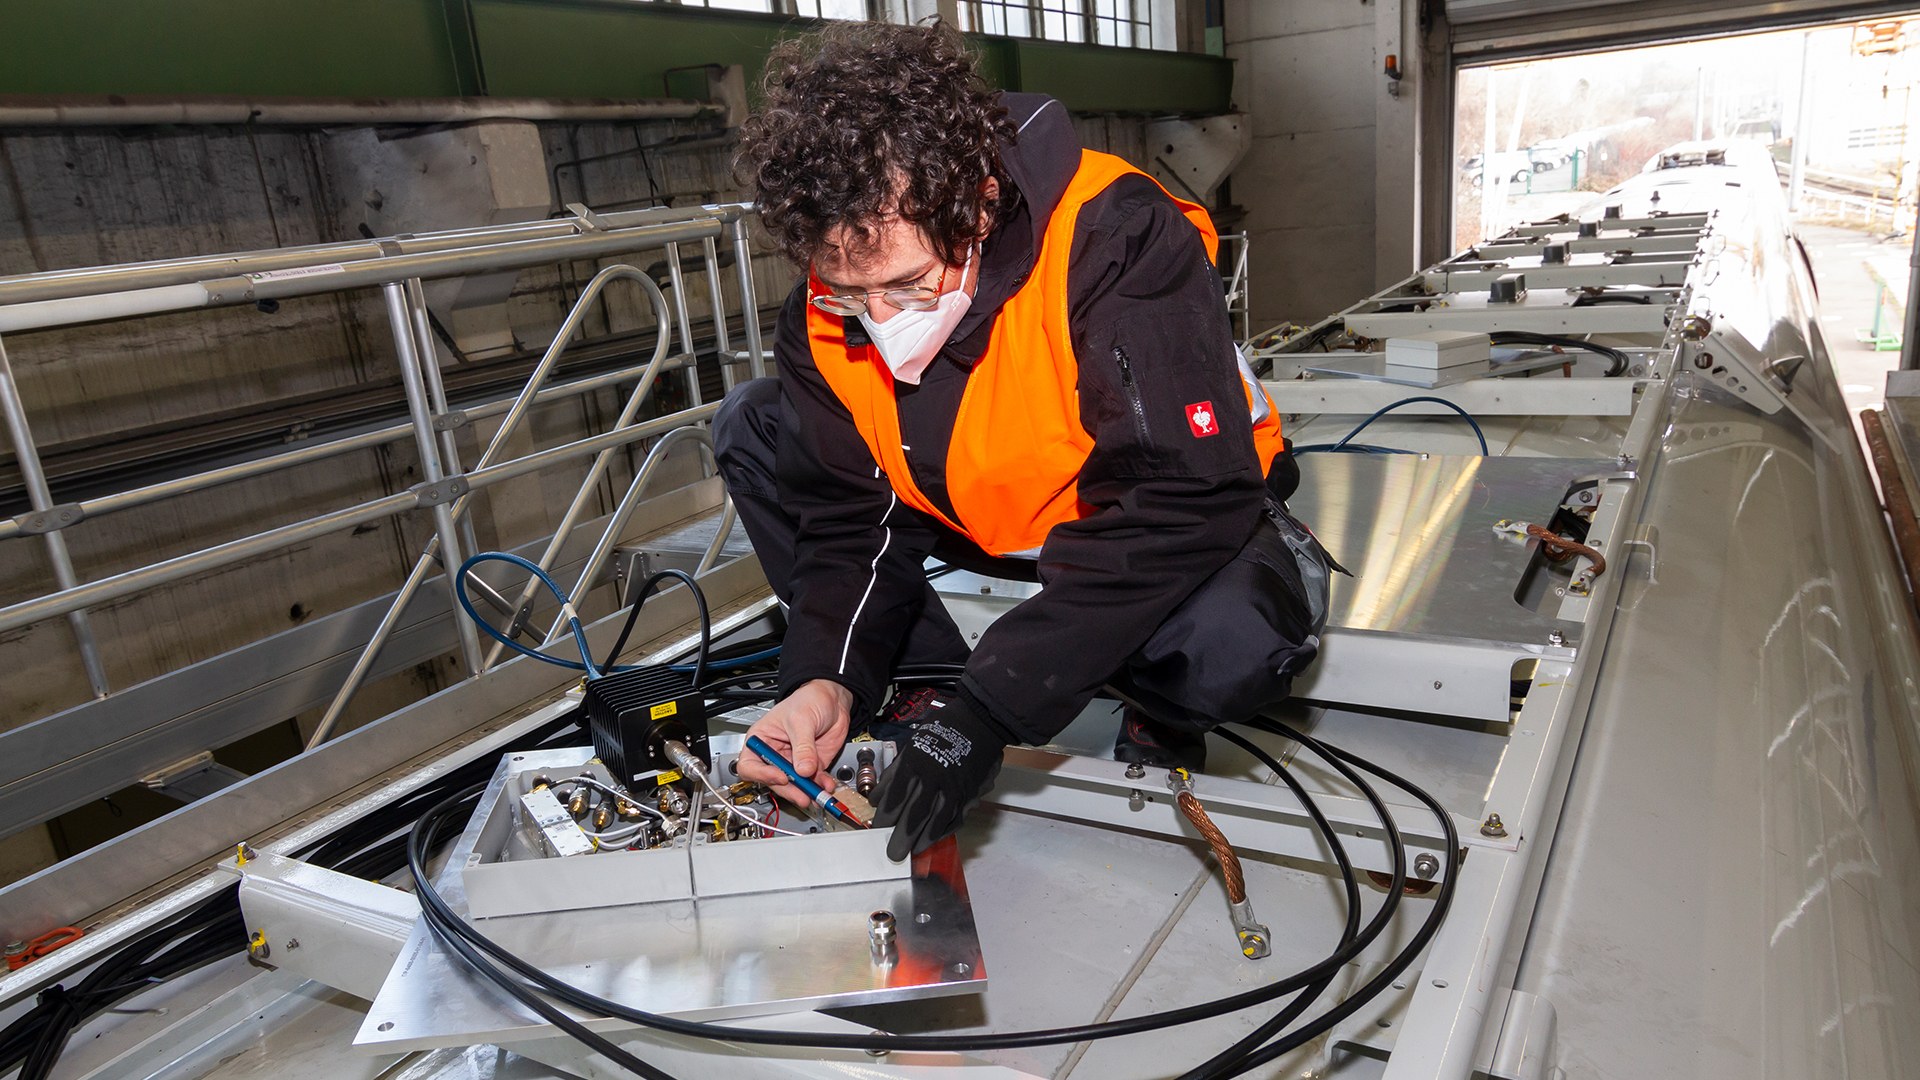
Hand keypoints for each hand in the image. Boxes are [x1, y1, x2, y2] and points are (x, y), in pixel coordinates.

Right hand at [738, 679, 852, 806]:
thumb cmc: (808, 699)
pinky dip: (820, 786)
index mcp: (761, 740)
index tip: (781, 776)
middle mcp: (775, 754)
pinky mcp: (810, 766)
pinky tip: (827, 785)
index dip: (763, 775)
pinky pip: (813, 782)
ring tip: (817, 794)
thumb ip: (803, 746)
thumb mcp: (801, 720)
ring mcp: (793, 762)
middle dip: (789, 790)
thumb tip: (803, 769)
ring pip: (794, 786)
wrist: (832, 699)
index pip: (750, 765)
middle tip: (802, 795)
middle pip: (773, 781)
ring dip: (806, 792)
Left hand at [872, 693, 1006, 860]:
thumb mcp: (910, 746)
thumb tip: (876, 798)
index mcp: (915, 764)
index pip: (896, 798)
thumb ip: (893, 774)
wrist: (979, 723)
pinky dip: (943, 831)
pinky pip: (955, 818)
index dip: (886, 817)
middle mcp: (934, 778)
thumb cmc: (940, 732)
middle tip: (894, 854)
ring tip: (913, 851)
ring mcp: (954, 788)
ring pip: (937, 821)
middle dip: (903, 836)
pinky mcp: (969, 793)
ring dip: (924, 839)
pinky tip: (933, 839)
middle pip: (915, 814)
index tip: (878, 828)